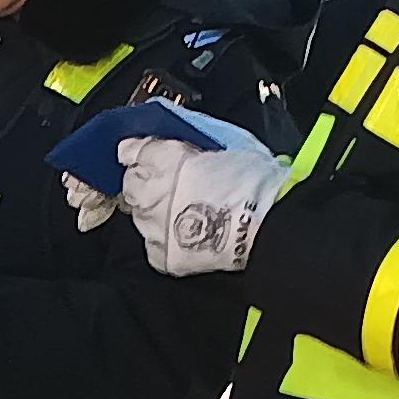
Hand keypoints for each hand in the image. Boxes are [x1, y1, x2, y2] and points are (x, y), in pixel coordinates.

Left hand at [112, 122, 288, 276]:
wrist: (268, 224)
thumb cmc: (254, 181)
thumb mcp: (224, 144)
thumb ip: (192, 146)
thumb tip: (184, 147)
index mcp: (163, 156)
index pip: (130, 150)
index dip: (141, 153)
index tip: (146, 156)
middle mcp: (149, 189)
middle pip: (131, 183)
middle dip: (148, 182)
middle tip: (176, 186)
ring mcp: (152, 225)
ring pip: (140, 215)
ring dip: (157, 212)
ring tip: (189, 213)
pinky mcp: (161, 254)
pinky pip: (155, 244)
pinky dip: (168, 240)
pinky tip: (190, 237)